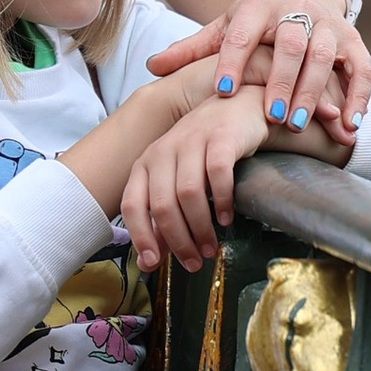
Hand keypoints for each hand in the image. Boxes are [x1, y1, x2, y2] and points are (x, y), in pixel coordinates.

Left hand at [122, 86, 345, 276]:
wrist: (238, 108)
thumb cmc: (205, 150)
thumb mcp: (177, 180)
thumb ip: (163, 218)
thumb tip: (149, 261)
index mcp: (146, 163)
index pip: (132, 205)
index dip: (141, 236)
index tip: (154, 263)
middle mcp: (164, 150)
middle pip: (163, 206)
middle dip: (179, 241)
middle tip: (194, 262)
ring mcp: (191, 141)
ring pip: (188, 194)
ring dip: (200, 228)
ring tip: (211, 246)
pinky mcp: (220, 136)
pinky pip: (217, 175)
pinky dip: (221, 201)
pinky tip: (226, 217)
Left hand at [149, 0, 370, 140]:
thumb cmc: (254, 26)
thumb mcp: (223, 31)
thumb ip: (192, 51)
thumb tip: (151, 66)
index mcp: (259, 6)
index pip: (245, 31)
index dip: (235, 60)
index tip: (224, 90)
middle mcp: (297, 10)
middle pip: (291, 43)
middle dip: (282, 81)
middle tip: (272, 117)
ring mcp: (329, 25)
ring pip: (326, 56)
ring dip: (314, 92)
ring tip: (300, 125)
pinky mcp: (354, 42)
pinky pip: (362, 69)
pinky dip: (359, 96)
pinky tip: (348, 125)